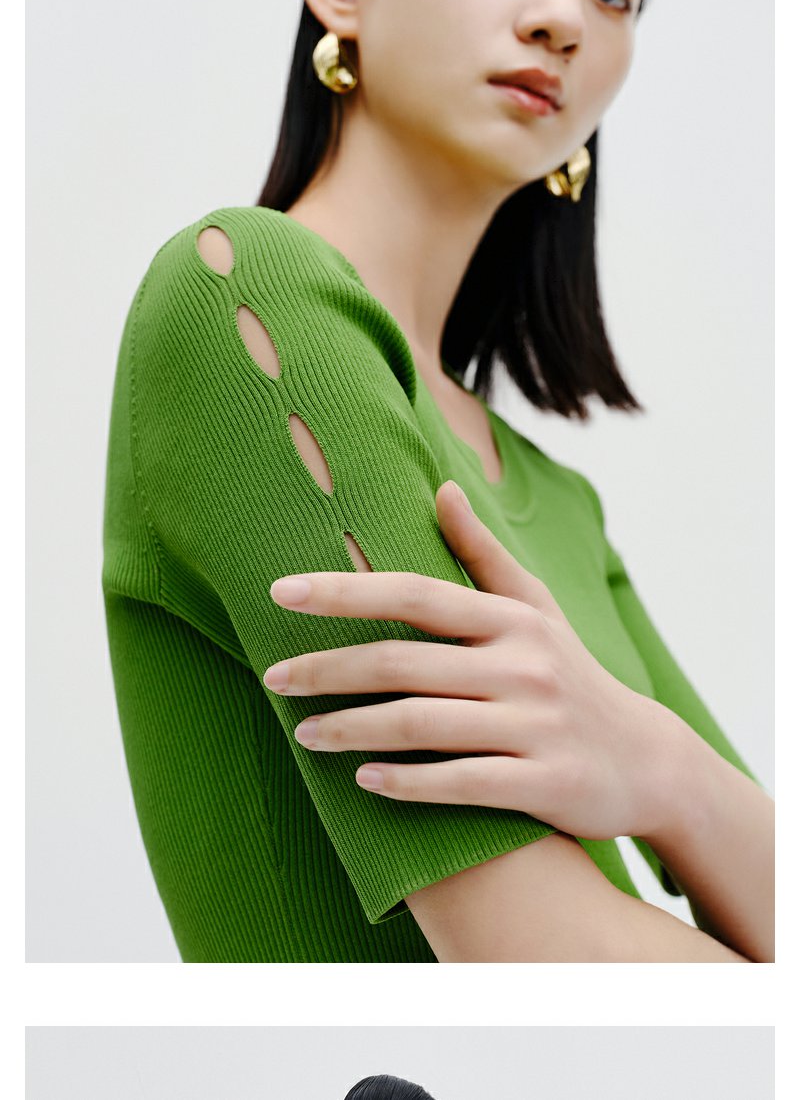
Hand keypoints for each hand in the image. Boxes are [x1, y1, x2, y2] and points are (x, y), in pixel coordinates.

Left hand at [264, 480, 678, 840]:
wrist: (647, 761)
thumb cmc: (571, 675)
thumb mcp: (537, 608)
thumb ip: (483, 553)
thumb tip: (441, 485)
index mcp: (511, 620)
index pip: (415, 595)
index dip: (344, 591)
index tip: (280, 592)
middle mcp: (522, 667)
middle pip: (405, 663)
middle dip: (329, 669)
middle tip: (272, 678)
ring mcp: (533, 727)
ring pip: (422, 725)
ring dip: (352, 730)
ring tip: (302, 734)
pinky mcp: (542, 785)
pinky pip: (461, 784)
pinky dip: (407, 784)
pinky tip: (362, 783)